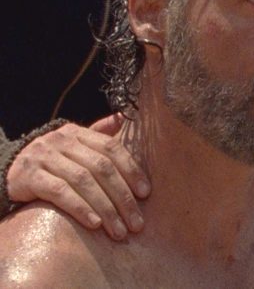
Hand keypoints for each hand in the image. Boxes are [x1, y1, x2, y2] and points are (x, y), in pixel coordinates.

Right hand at [6, 115, 149, 240]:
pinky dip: (80, 208)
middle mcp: (61, 141)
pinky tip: (95, 224)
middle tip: (137, 222)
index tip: (146, 194)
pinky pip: (60, 193)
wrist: (8, 171)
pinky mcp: (29, 177)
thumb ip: (99, 133)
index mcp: (78, 133)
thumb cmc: (52, 161)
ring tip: (119, 230)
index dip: (132, 170)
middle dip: (122, 197)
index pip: (112, 149)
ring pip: (83, 181)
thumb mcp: (74, 144)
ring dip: (106, 208)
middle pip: (101, 168)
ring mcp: (44, 158)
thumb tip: (125, 116)